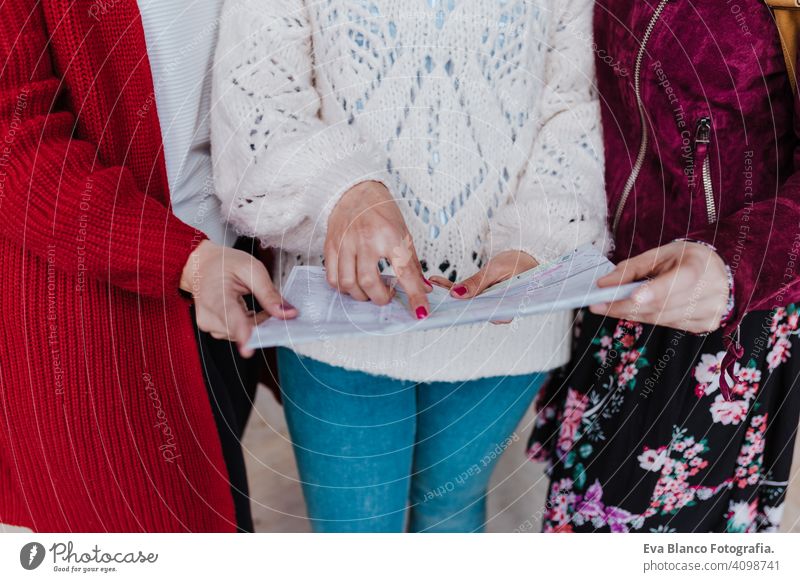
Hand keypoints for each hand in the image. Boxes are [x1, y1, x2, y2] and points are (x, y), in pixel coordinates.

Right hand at [180, 240, 297, 357]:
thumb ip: (269, 293)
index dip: (242, 333)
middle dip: (262, 324)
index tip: (249, 349)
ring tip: (259, 306)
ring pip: (242, 335)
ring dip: (257, 324)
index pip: (229, 317)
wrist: (202, 266)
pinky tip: (253, 313)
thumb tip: (289, 314)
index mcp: (215, 296)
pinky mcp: (213, 330)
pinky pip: (238, 334)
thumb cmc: (224, 264)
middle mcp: (208, 315)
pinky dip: (250, 326)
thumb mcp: (251, 269)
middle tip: (273, 308)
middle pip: (241, 330)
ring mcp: (209, 325)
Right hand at [325, 181, 430, 317]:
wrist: (355, 191)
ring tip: (369, 290)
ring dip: (361, 295)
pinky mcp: (330, 246)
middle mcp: (365, 240)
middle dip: (380, 297)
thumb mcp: (404, 233)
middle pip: (368, 282)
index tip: (420, 310)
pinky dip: (344, 287)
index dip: (414, 295)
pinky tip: (353, 283)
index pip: (404, 272)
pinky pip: (332, 277)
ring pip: (348, 283)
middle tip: (386, 294)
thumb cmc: (381, 212)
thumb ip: (412, 264)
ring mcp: (345, 243)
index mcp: (389, 235)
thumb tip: (423, 288)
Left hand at [431, 250, 538, 321]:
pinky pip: (468, 295)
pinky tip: (440, 282)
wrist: (526, 257)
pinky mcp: (484, 298)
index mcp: (507, 310)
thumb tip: (457, 294)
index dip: (462, 310)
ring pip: (468, 302)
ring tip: (434, 285)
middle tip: (435, 295)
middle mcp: (498, 312)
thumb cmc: (519, 263)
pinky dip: (455, 289)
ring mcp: (490, 306)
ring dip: (451, 294)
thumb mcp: (496, 270)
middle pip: (472, 309)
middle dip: (452, 302)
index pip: (480, 314)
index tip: (446, 304)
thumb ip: (477, 283)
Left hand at [589, 241, 729, 333]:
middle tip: (597, 305)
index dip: (654, 291)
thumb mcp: (660, 254)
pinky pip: (668, 325)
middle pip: (661, 306)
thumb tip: (604, 284)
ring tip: (607, 307)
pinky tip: (633, 310)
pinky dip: (647, 317)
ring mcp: (709, 312)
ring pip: (661, 319)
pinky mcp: (705, 325)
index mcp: (699, 267)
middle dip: (625, 307)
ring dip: (632, 314)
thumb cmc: (686, 259)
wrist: (719, 272)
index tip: (631, 296)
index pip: (677, 282)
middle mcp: (709, 292)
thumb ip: (632, 268)